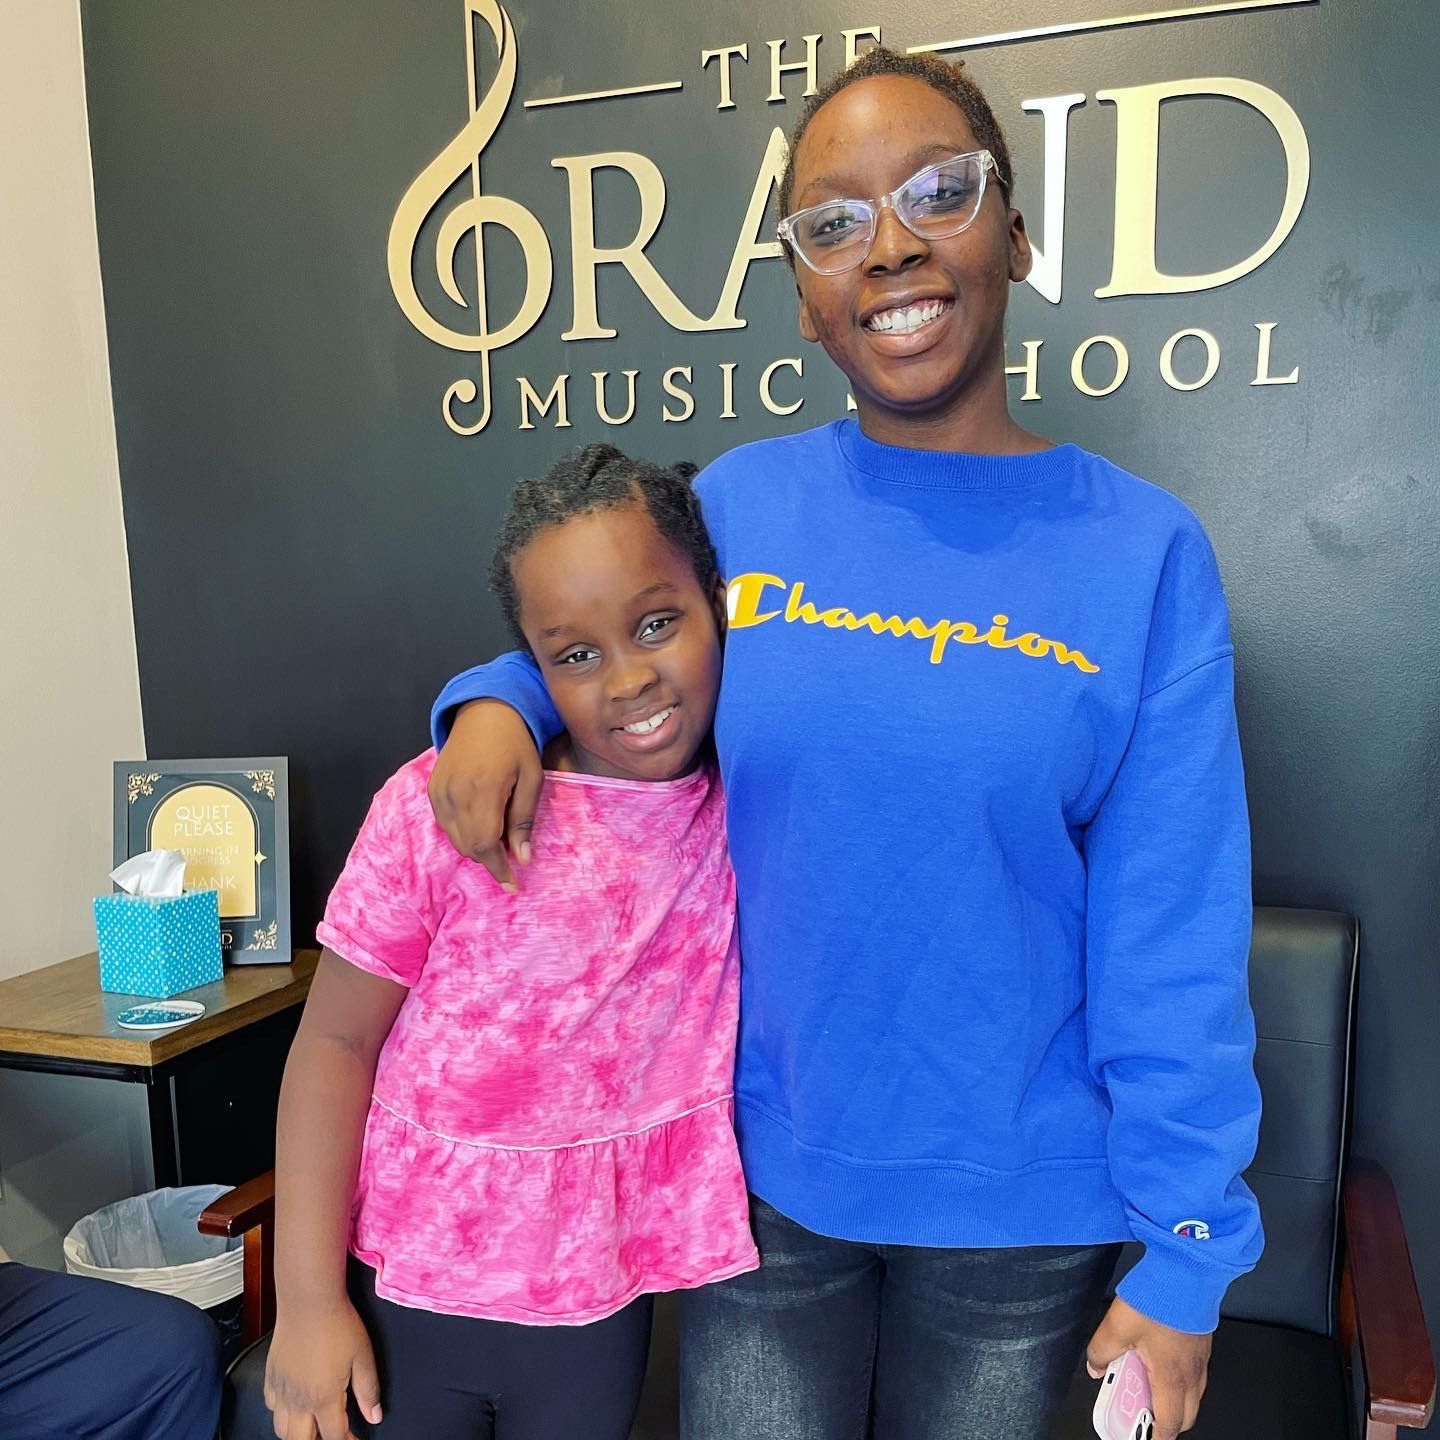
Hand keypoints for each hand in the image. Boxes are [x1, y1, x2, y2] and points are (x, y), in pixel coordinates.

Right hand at [264, 1299, 381, 1439]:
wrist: (308, 1300)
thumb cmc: (337, 1324)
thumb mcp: (363, 1356)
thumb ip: (368, 1390)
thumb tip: (375, 1415)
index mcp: (324, 1397)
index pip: (334, 1436)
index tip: (355, 1438)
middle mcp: (299, 1400)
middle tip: (333, 1431)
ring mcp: (281, 1390)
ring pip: (282, 1430)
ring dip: (298, 1432)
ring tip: (314, 1423)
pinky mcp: (270, 1377)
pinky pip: (272, 1407)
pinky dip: (283, 1413)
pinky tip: (295, 1402)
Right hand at [427, 699, 542, 889]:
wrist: (484, 712)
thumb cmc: (516, 744)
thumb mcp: (532, 778)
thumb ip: (524, 820)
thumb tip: (522, 859)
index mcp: (483, 790)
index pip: (485, 844)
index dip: (497, 869)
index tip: (512, 886)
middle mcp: (455, 793)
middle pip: (468, 846)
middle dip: (490, 858)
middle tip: (511, 854)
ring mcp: (439, 791)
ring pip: (455, 838)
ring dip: (477, 846)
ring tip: (499, 832)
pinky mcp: (431, 789)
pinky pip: (445, 824)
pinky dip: (462, 832)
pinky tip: (480, 820)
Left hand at [1086, 1296, 1209, 1439]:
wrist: (1187, 1272)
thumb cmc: (1159, 1299)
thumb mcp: (1116, 1326)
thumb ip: (1101, 1351)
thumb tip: (1095, 1366)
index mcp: (1171, 1379)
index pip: (1168, 1425)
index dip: (1156, 1438)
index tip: (1143, 1439)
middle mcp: (1191, 1374)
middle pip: (1183, 1416)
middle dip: (1163, 1422)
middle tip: (1139, 1413)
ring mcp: (1200, 1359)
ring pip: (1191, 1395)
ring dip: (1170, 1399)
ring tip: (1144, 1385)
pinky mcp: (1201, 1344)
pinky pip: (1193, 1374)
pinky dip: (1177, 1378)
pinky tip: (1157, 1360)